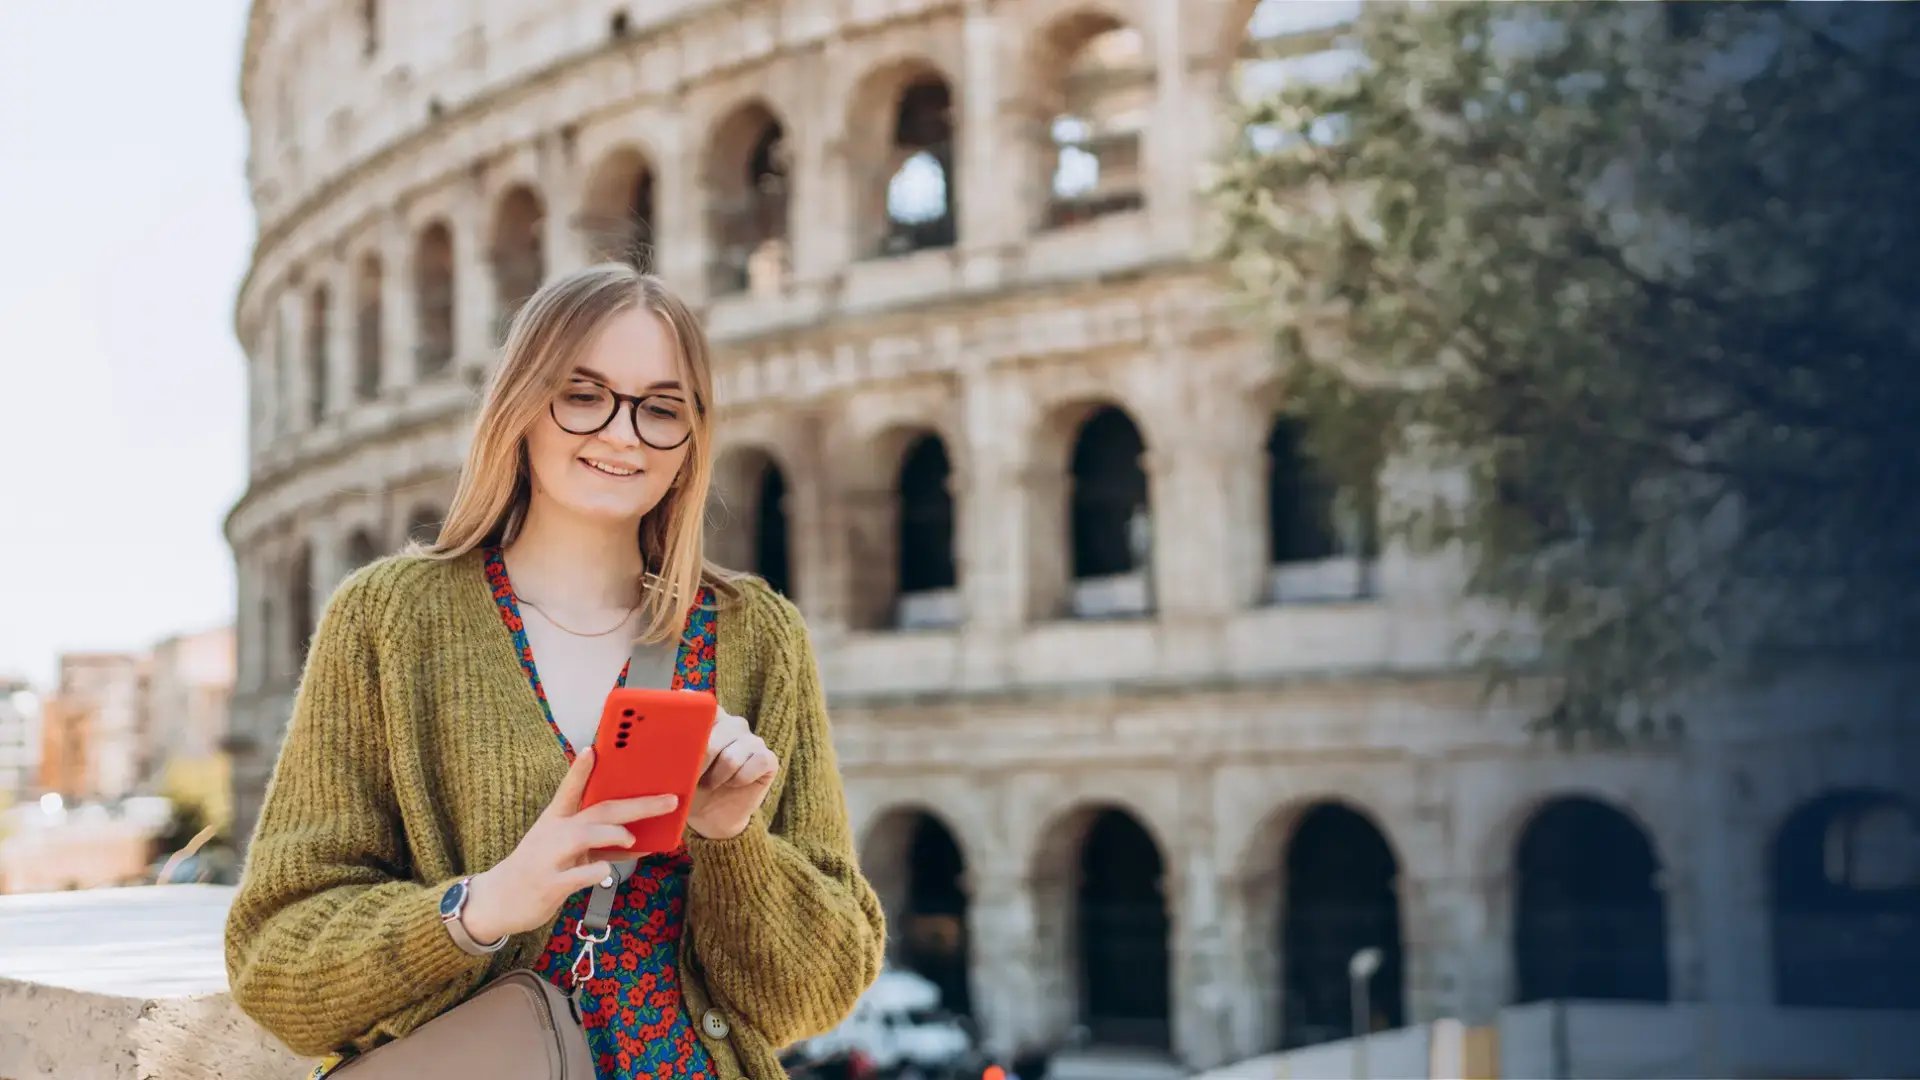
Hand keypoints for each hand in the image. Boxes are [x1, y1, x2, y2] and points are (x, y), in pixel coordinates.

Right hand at [461, 746, 677, 942]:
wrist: (499, 900)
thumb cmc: (541, 868)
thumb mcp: (562, 847)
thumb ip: (595, 840)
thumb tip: (638, 837)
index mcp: (556, 820)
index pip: (570, 788)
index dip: (582, 769)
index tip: (593, 749)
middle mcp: (553, 834)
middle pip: (598, 811)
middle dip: (637, 805)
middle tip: (669, 800)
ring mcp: (550, 858)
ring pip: (584, 836)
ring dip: (613, 834)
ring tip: (631, 838)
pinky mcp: (550, 884)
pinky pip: (579, 875)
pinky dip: (598, 873)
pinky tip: (606, 873)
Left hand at [686, 707, 777, 840]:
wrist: (711, 816)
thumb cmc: (691, 788)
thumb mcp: (676, 770)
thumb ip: (675, 752)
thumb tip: (670, 750)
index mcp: (709, 718)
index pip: (701, 706)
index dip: (690, 722)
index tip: (679, 739)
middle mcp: (732, 724)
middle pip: (713, 739)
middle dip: (700, 765)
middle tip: (694, 779)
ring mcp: (752, 740)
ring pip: (731, 758)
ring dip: (718, 777)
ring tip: (712, 783)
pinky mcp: (768, 758)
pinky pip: (755, 765)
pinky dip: (740, 780)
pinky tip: (734, 785)